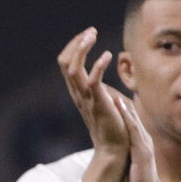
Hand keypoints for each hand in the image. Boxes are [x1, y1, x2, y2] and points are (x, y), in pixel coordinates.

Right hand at [57, 29, 132, 181]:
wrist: (115, 150)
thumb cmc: (114, 126)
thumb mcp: (104, 100)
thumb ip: (99, 86)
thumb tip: (100, 73)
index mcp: (78, 91)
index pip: (66, 63)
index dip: (74, 46)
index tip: (88, 35)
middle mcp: (77, 93)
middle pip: (65, 62)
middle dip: (76, 43)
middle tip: (91, 31)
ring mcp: (86, 98)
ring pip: (73, 67)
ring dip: (82, 48)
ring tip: (93, 35)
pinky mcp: (98, 103)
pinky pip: (92, 80)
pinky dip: (98, 65)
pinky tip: (107, 55)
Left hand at [107, 92, 164, 181]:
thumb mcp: (122, 165)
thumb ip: (116, 154)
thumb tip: (103, 150)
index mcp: (135, 141)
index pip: (125, 118)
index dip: (113, 104)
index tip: (99, 90)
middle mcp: (141, 139)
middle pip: (128, 114)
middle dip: (115, 97)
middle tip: (101, 83)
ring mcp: (144, 145)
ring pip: (132, 119)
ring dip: (121, 103)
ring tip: (107, 89)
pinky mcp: (144, 154)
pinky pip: (136, 133)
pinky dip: (128, 119)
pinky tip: (120, 107)